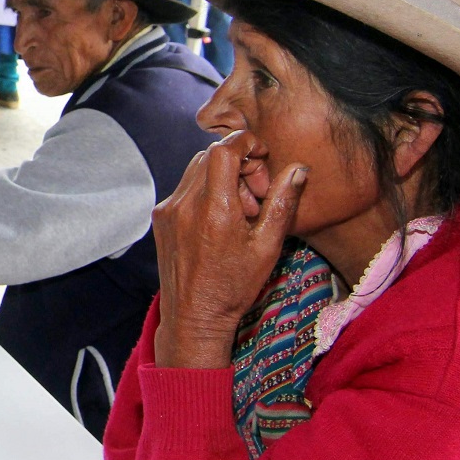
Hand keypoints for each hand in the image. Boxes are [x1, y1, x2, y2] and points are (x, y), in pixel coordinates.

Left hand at [151, 129, 306, 367]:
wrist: (194, 317)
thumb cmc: (233, 286)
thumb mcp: (268, 246)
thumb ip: (283, 202)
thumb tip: (299, 169)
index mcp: (214, 208)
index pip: (223, 149)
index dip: (246, 143)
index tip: (263, 157)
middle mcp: (185, 204)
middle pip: (211, 156)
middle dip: (240, 165)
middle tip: (257, 196)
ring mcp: (168, 210)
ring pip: (197, 170)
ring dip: (223, 178)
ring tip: (241, 212)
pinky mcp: (160, 219)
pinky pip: (185, 188)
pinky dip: (206, 191)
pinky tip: (220, 220)